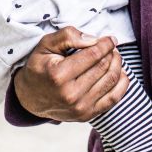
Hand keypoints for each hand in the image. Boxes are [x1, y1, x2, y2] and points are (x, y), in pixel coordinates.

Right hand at [13, 26, 127, 121]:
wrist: (30, 98)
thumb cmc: (40, 67)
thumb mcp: (46, 44)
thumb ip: (68, 36)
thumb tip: (93, 39)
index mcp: (59, 75)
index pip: (93, 55)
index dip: (106, 44)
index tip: (110, 38)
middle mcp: (71, 95)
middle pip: (104, 67)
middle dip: (111, 53)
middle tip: (111, 46)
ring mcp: (80, 108)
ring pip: (111, 81)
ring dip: (117, 65)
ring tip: (114, 56)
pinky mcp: (87, 116)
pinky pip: (113, 98)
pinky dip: (122, 84)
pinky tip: (120, 73)